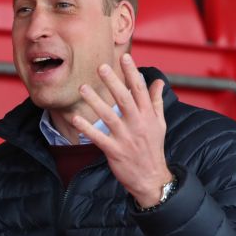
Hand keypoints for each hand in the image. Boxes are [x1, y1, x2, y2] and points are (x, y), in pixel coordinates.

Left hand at [72, 53, 172, 207]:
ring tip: (82, 88)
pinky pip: (98, 137)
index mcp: (148, 115)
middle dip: (113, 82)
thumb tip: (158, 81)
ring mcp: (125, 138)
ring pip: (108, 116)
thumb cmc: (153, 148)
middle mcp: (138, 124)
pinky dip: (87, 128)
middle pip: (124, 99)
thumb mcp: (160, 123)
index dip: (133, 73)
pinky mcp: (114, 151)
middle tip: (101, 66)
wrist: (151, 178)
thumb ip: (156, 101)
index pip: (140, 90)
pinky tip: (75, 118)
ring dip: (94, 101)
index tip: (125, 57)